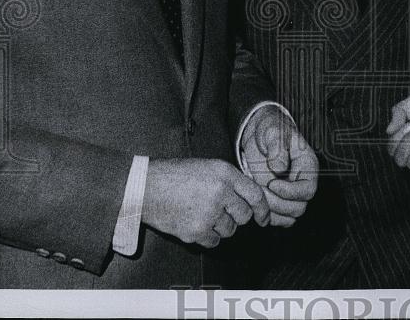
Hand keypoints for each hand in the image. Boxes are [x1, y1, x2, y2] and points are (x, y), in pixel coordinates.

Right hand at [142, 158, 268, 247]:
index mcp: (225, 173)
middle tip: (219, 210)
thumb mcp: (208, 167)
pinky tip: (194, 222)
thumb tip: (250, 199)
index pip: (255, 195)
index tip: (263, 218)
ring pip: (229, 230)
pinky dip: (207, 236)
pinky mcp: (197, 230)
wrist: (146, 188)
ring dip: (220, 226)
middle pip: (244, 216)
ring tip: (201, 213)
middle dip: (236, 216)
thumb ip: (230, 181)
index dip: (263, 210)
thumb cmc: (175, 176)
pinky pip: (214, 241)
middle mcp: (220, 192)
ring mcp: (209, 212)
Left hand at [240, 105, 318, 226]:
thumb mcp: (273, 132)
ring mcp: (291, 194)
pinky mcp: (279, 200)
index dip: (290, 192)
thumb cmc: (270, 130)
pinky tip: (256, 202)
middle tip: (260, 189)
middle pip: (298, 208)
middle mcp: (302, 183)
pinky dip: (267, 216)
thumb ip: (277, 148)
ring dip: (271, 211)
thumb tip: (279, 167)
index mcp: (308, 166)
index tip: (272, 183)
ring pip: (289, 217)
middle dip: (277, 203)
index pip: (308, 190)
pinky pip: (279, 219)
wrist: (258, 136)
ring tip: (256, 194)